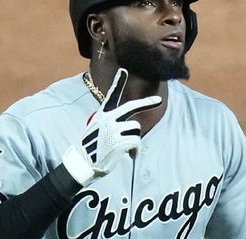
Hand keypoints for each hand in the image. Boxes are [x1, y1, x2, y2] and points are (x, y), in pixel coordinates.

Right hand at [62, 68, 161, 185]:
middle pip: (132, 107)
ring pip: (136, 129)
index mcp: (103, 115)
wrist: (86, 162)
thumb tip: (131, 127)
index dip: (118, 82)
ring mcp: (114, 129)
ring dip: (133, 139)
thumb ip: (112, 123)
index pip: (112, 96)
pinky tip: (127, 155)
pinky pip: (136, 142)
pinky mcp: (120, 140)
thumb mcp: (99, 129)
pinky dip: (135, 150)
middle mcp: (109, 119)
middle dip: (147, 103)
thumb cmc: (94, 147)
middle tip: (159, 100)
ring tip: (123, 147)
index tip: (124, 70)